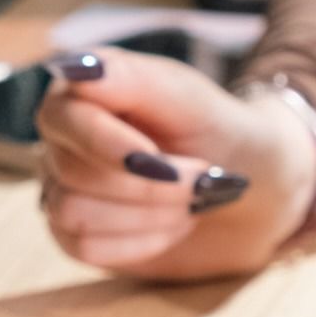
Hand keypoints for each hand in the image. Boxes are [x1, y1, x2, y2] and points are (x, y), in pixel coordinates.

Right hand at [37, 49, 315, 280]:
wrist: (252, 190)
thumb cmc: (219, 132)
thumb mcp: (189, 99)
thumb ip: (132, 79)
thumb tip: (72, 68)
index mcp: (82, 90)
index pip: (63, 119)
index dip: (109, 146)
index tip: (163, 162)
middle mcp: (63, 138)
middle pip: (70, 173)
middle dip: (147, 186)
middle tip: (199, 180)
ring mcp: (63, 187)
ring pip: (73, 214)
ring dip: (147, 215)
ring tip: (187, 202)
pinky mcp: (75, 233)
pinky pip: (83, 247)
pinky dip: (139, 242)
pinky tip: (169, 226)